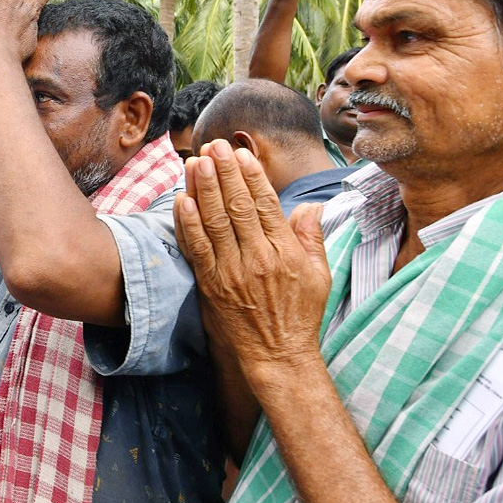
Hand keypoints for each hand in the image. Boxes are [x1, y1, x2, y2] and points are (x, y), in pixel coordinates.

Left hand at [173, 141, 331, 388]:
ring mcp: (232, 272)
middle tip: (214, 145)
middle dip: (224, 172)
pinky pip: (197, 249)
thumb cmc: (300, 315)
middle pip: (237, 206)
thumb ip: (312, 237)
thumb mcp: (320, 275)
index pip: (265, 204)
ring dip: (204, 189)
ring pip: (215, 222)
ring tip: (196, 162)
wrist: (278, 356)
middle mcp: (258, 258)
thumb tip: (311, 206)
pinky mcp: (211, 286)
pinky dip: (188, 224)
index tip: (241, 154)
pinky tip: (182, 200)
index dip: (251, 176)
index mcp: (285, 252)